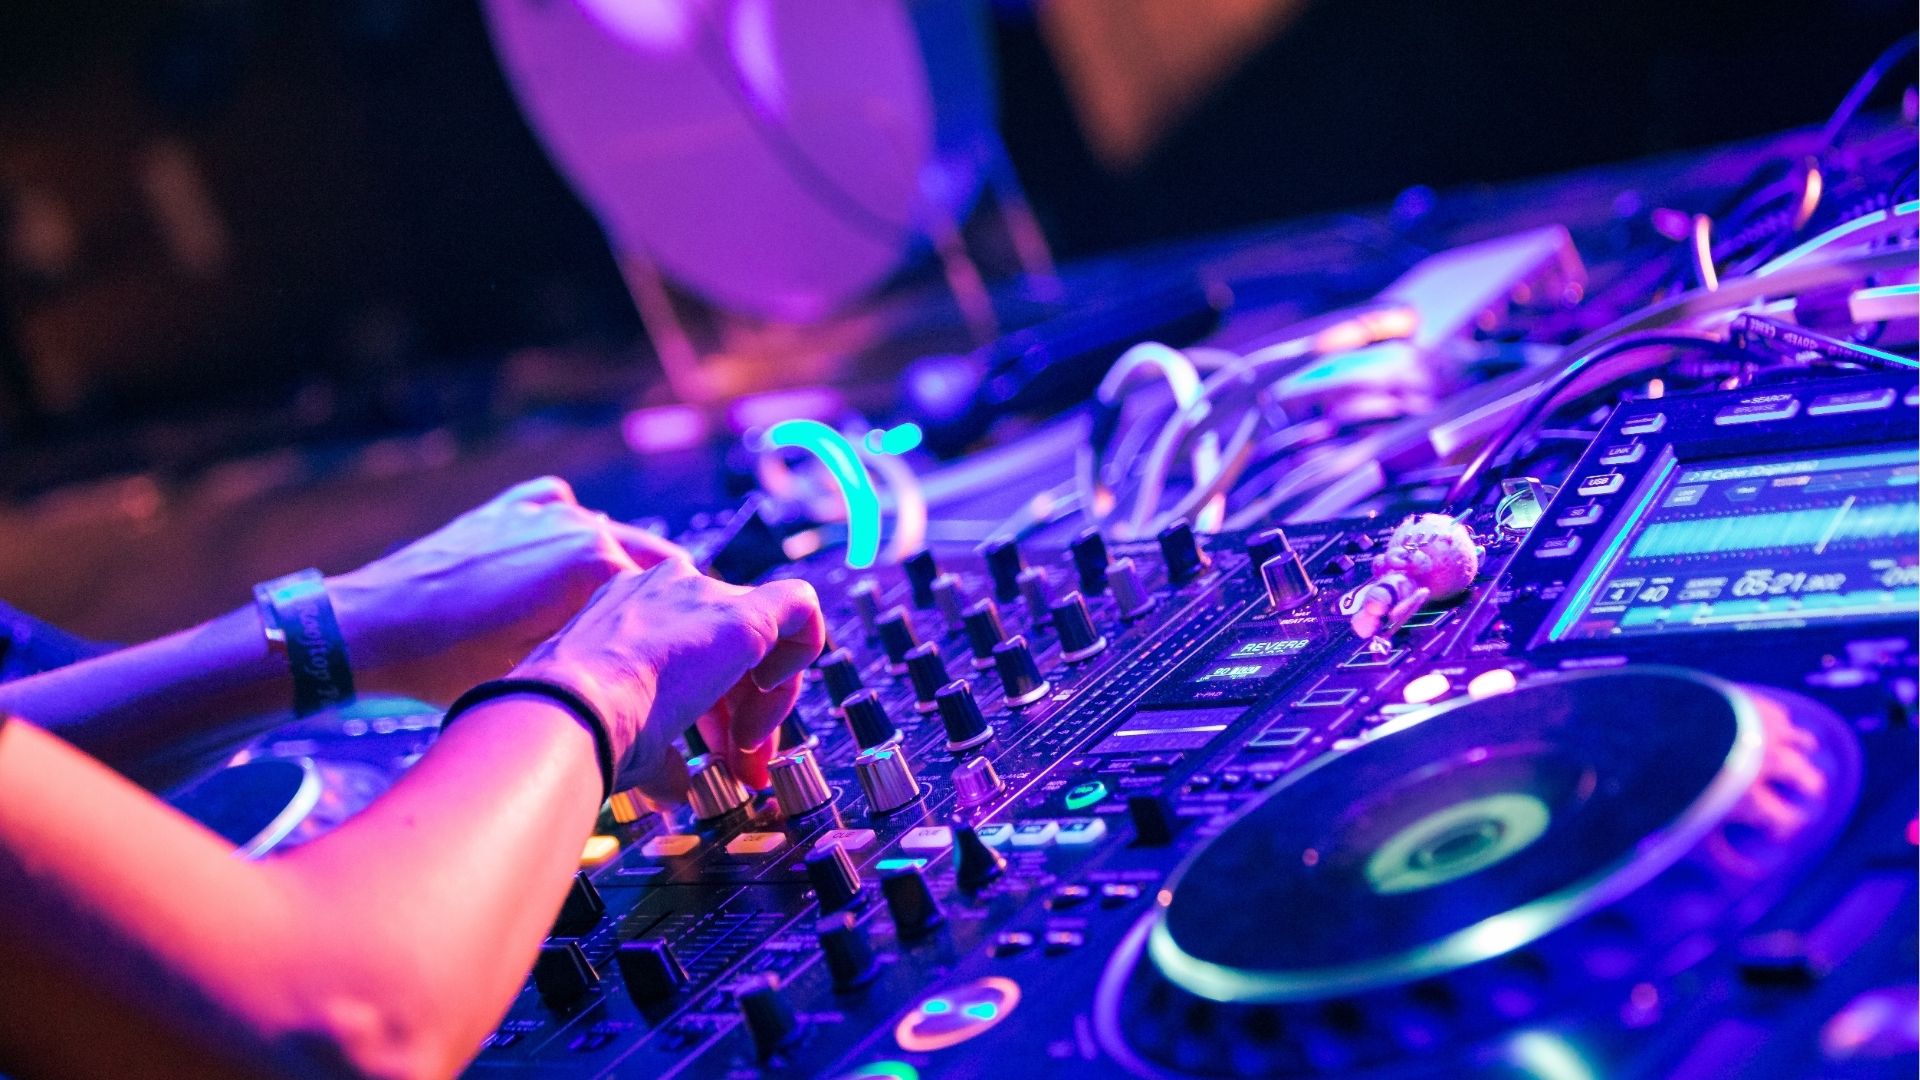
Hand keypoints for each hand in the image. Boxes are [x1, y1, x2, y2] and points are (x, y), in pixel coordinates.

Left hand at [327, 476, 685, 704]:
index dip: (677, 627)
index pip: (667, 594)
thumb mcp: (538, 675)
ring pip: (604, 535)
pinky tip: (563, 560)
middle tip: (660, 633)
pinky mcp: (507, 510)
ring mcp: (541, 512)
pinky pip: (559, 510)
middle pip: (645, 559)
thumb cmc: (449, 666)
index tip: (685, 650)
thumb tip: (638, 675)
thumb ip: (601, 658)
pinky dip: (571, 532)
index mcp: (596, 565)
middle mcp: (579, 524)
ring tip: (613, 608)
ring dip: (616, 566)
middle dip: (658, 594)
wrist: (368, 630)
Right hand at [508, 558, 823, 804]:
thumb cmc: (577, 730)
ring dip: (766, 705)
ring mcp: (700, 595)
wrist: (568, 713)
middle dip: (745, 714)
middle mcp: (664, 592)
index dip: (715, 710)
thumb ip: (661, 755)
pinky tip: (770, 704)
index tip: (716, 755)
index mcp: (627, 614)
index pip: (692, 654)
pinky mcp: (741, 613)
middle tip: (741, 766)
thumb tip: (677, 788)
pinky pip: (801, 607)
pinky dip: (802, 655)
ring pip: (766, 636)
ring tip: (745, 758)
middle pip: (731, 649)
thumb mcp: (623, 738)